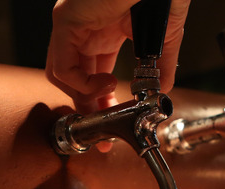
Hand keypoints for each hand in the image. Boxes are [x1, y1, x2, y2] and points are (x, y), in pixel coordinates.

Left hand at [46, 0, 189, 114]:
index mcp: (103, 33)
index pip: (92, 76)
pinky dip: (82, 84)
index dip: (101, 104)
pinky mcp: (66, 21)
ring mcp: (71, 26)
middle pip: (74, 81)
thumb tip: (162, 94)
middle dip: (89, 108)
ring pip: (60, 76)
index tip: (112, 126)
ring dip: (84, 97)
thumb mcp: (163, 40)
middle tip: (105, 130)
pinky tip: (105, 84)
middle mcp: (83, 30)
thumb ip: (160, 69)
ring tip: (108, 100)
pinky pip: (62, 66)